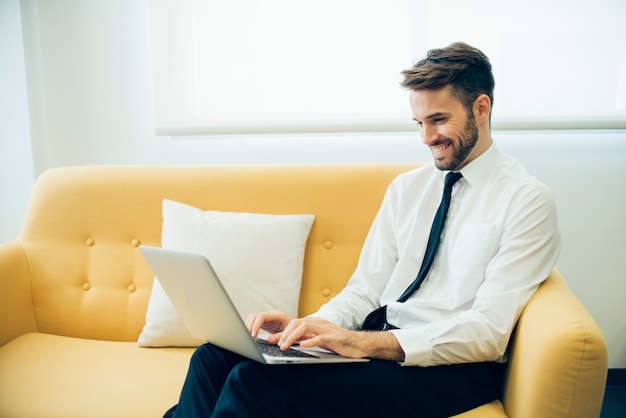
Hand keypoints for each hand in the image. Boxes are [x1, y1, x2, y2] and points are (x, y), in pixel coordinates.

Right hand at [245, 310, 292, 338]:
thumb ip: (280, 336)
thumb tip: (269, 340)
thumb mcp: (290, 334)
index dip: (256, 325)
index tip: (253, 335)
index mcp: (277, 315)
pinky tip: (249, 335)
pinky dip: (251, 328)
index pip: (262, 317)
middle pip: (255, 316)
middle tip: (247, 337)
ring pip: (253, 318)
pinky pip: (254, 322)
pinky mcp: (265, 322)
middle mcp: (271, 315)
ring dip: (248, 326)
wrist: (299, 328)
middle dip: (249, 326)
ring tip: (247, 337)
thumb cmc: (296, 330)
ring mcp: (267, 318)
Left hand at [275, 316, 404, 361]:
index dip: (281, 331)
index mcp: (314, 323)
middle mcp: (319, 323)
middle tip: (276, 345)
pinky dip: (311, 341)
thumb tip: (287, 343)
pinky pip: (321, 337)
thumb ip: (305, 339)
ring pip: (306, 327)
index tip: (270, 340)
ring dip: (293, 336)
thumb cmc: (338, 343)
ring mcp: (327, 329)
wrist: (359, 344)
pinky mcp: (334, 337)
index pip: (294, 322)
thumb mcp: (319, 339)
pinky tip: (304, 346)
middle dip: (284, 333)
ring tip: (285, 346)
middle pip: (297, 322)